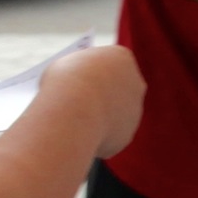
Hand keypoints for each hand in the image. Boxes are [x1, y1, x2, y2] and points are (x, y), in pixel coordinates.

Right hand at [40, 44, 144, 159]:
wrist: (74, 114)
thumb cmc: (65, 83)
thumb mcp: (63, 67)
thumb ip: (75, 75)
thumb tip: (73, 89)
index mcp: (122, 58)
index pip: (108, 62)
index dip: (91, 71)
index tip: (77, 77)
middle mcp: (135, 83)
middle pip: (115, 89)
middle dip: (101, 95)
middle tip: (77, 102)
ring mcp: (134, 111)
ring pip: (115, 116)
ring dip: (100, 119)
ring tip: (74, 124)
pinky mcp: (126, 136)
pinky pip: (109, 136)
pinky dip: (96, 138)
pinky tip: (79, 138)